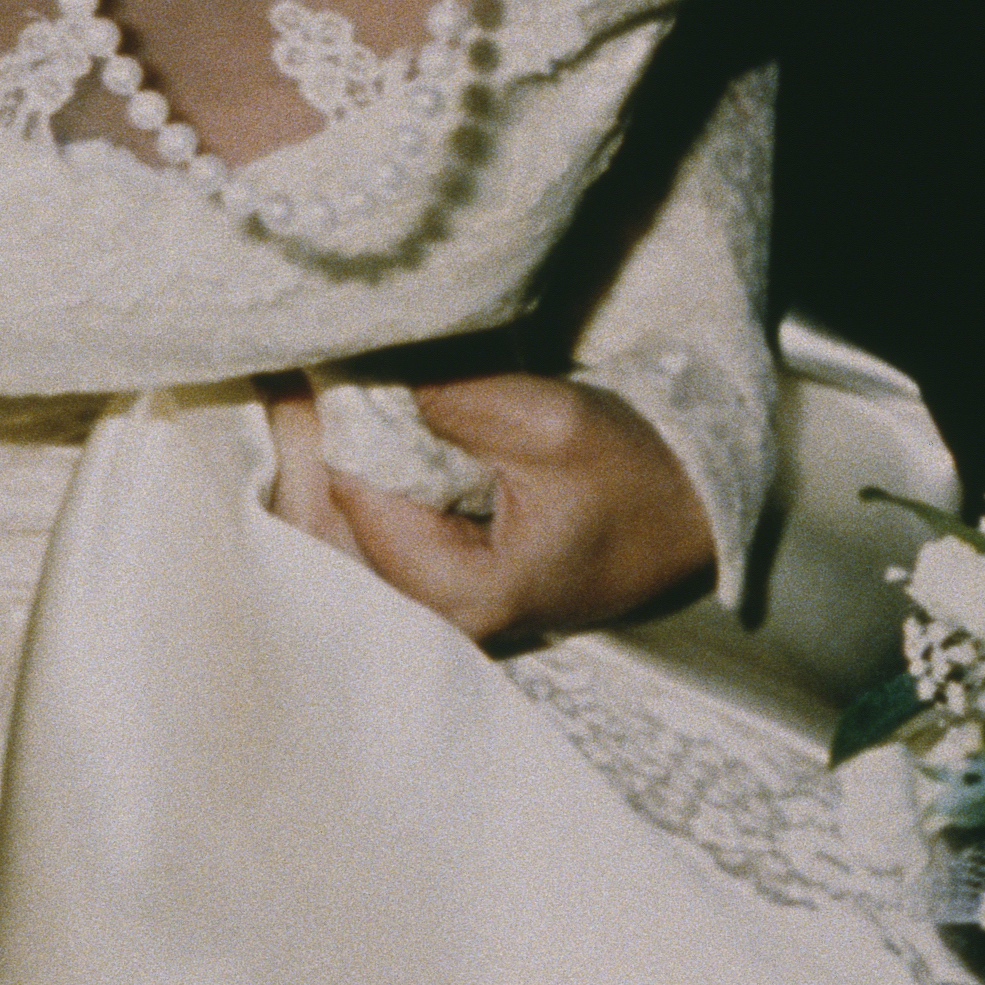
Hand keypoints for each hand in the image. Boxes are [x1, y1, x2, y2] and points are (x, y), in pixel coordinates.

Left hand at [259, 372, 716, 648]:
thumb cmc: (639, 479)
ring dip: (312, 469)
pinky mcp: (440, 586)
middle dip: (300, 453)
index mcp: (462, 595)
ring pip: (331, 545)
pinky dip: (339, 485)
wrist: (694, 519)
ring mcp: (435, 610)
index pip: (353, 507)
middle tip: (290, 374)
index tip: (302, 364)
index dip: (322, 431)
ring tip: (303, 396)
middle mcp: (435, 620)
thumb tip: (361, 370)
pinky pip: (361, 541)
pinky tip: (335, 434)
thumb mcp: (551, 425)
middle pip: (321, 541)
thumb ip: (452, 401)